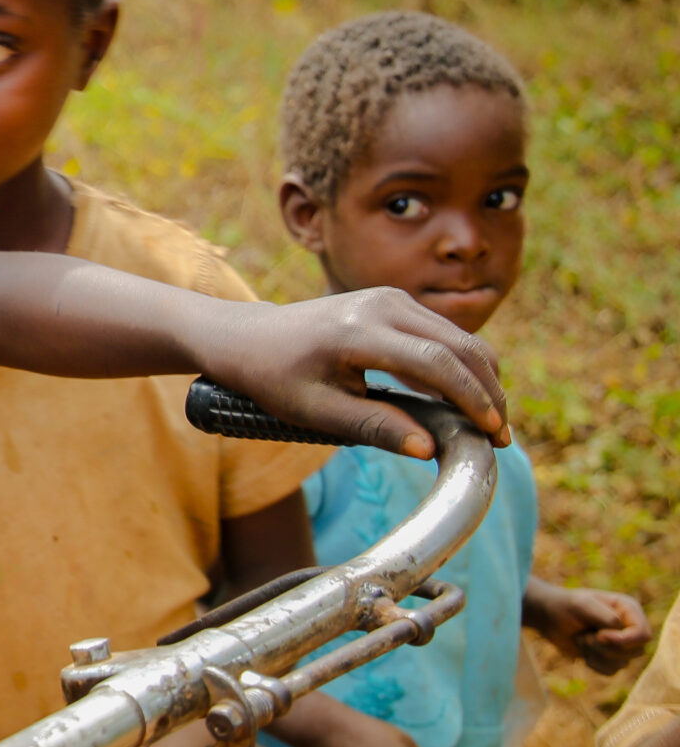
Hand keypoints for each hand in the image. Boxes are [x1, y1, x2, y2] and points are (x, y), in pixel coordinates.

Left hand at [196, 287, 506, 457]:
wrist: (247, 337)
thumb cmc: (274, 378)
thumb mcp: (315, 411)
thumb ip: (372, 427)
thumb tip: (428, 449)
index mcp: (358, 331)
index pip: (435, 363)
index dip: (471, 399)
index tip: (491, 434)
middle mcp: (381, 304)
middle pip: (459, 346)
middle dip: (488, 391)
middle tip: (499, 436)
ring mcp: (389, 297)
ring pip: (459, 336)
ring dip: (481, 378)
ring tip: (488, 423)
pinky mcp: (393, 301)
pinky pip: (443, 332)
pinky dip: (462, 365)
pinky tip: (466, 400)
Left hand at [529, 583, 650, 673]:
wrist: (549, 618)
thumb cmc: (565, 606)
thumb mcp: (581, 605)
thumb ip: (603, 615)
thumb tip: (619, 627)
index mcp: (629, 610)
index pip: (643, 634)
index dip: (624, 640)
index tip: (600, 636)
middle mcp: (630, 627)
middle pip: (636, 652)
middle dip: (606, 648)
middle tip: (585, 636)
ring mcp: (622, 644)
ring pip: (623, 663)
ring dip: (596, 654)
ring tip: (581, 638)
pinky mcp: (611, 657)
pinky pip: (611, 671)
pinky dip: (593, 663)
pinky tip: (582, 649)